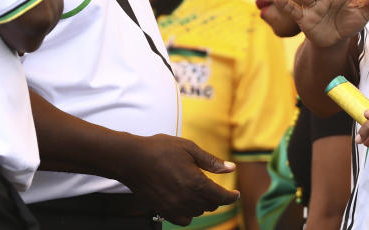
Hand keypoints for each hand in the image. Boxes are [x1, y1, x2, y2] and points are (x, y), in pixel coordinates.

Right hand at [120, 134, 239, 225]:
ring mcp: (175, 207)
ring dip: (202, 204)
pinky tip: (186, 202)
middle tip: (212, 186)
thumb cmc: (160, 150)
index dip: (232, 197)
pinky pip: (184, 220)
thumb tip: (231, 168)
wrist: (132, 160)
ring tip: (196, 190)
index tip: (236, 195)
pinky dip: (188, 213)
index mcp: (197, 183)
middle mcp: (188, 199)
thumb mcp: (189, 148)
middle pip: (211, 205)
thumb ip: (211, 161)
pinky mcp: (164, 211)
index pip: (222, 197)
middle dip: (216, 196)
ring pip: (198, 212)